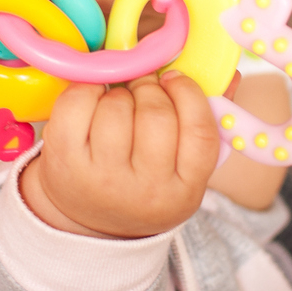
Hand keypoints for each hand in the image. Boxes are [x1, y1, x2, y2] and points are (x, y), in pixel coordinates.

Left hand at [20, 70, 232, 238]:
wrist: (85, 216)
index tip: (174, 78)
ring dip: (118, 90)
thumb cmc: (141, 178)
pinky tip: (92, 98)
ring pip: (117, 106)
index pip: (199, 132)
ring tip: (118, 99)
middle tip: (142, 84)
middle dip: (149, 87)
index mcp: (183, 190)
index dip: (189, 94)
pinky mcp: (65, 160)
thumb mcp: (180, 166)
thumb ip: (205, 118)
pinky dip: (86, 88)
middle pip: (156, 115)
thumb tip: (227, 74)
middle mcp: (144, 190)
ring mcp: (101, 178)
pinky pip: (77, 102)